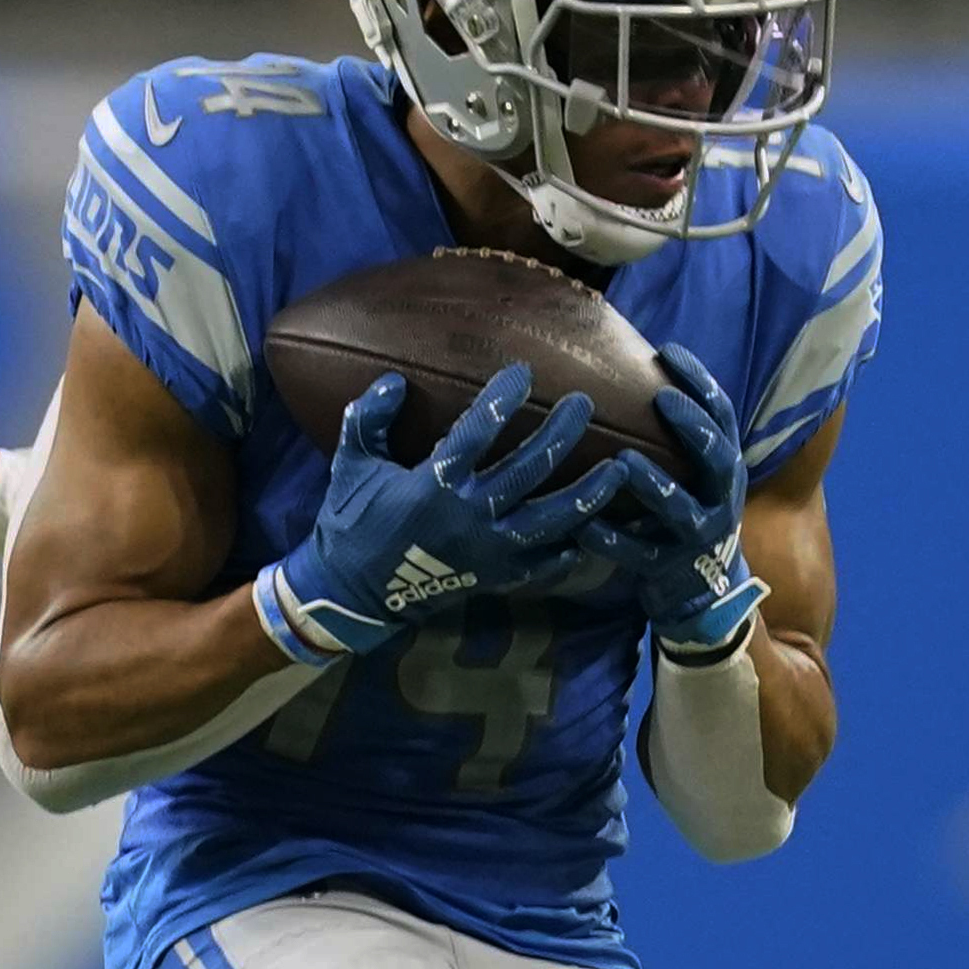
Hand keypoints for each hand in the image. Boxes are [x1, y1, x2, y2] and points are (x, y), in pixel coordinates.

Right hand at [254, 365, 609, 663]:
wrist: (350, 595)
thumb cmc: (349, 524)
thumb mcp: (351, 466)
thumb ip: (367, 420)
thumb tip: (393, 381)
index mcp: (433, 485)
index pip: (478, 431)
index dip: (503, 398)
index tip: (525, 373)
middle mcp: (468, 517)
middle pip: (529, 469)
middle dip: (560, 433)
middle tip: (584, 404)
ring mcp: (486, 551)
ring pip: (550, 520)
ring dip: (588, 494)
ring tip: (619, 468)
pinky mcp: (491, 578)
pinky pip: (541, 566)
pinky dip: (567, 552)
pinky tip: (588, 533)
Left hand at [587, 342, 766, 657]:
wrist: (703, 588)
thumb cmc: (685, 512)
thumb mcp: (693, 472)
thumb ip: (676, 433)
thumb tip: (632, 369)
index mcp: (724, 466)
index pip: (721, 414)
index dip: (699, 381)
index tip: (667, 350)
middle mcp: (720, 497)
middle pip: (714, 456)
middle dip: (691, 427)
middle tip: (661, 398)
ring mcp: (696, 536)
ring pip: (678, 509)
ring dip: (652, 484)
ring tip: (622, 461)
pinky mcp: (667, 568)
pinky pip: (637, 554)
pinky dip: (610, 540)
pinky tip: (582, 524)